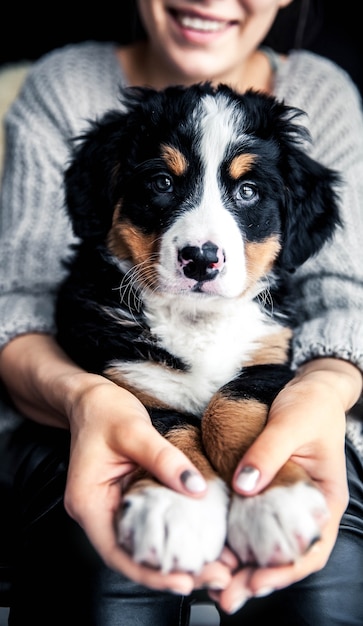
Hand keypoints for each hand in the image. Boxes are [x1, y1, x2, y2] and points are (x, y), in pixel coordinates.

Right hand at [64, 376, 231, 592]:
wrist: (92, 398)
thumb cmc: (105, 411)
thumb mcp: (134, 430)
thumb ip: (163, 459)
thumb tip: (196, 489)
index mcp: (89, 502)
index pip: (116, 552)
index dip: (149, 574)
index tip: (183, 583)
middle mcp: (98, 513)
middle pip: (134, 556)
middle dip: (173, 573)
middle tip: (216, 577)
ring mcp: (113, 508)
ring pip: (144, 545)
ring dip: (178, 558)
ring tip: (217, 566)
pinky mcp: (128, 500)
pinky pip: (151, 526)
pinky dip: (175, 536)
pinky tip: (203, 540)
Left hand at [209, 358, 361, 613]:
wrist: (309, 390)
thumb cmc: (310, 405)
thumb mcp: (291, 424)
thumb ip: (268, 453)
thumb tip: (244, 486)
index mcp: (324, 499)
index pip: (311, 548)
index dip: (285, 571)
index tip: (257, 580)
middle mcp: (305, 508)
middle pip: (284, 555)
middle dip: (256, 579)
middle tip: (225, 595)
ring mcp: (284, 503)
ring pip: (265, 545)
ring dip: (242, 566)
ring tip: (213, 582)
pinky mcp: (266, 492)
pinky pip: (251, 523)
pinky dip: (235, 540)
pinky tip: (215, 550)